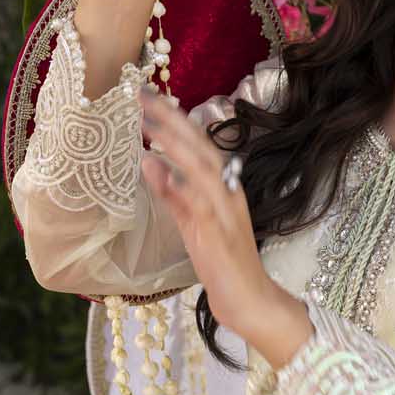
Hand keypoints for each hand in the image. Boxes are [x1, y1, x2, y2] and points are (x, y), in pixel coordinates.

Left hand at [137, 86, 313, 364]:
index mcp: (225, 188)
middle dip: (173, 121)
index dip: (177, 120)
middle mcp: (228, 194)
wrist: (250, 299)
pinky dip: (178, 186)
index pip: (201, 145)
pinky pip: (197, 206)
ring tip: (149, 123)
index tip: (152, 97)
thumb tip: (149, 162)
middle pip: (202, 148)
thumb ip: (174, 193)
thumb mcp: (193, 221)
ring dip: (176, 144)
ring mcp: (224, 213)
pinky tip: (157, 169)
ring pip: (202, 169)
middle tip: (143, 95)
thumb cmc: (223, 262)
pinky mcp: (216, 236)